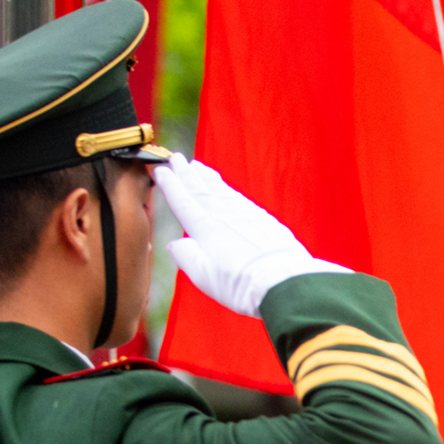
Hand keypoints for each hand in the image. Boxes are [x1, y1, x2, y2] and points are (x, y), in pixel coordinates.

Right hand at [154, 154, 347, 317]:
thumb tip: (175, 244)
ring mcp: (246, 215)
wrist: (284, 281)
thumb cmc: (241, 284)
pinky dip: (229, 189)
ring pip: (221, 190)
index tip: (159, 170)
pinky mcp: (264, 220)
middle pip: (201, 189)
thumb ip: (186, 256)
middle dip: (186, 173)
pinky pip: (240, 198)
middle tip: (176, 159)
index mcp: (204, 227)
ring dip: (207, 177)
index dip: (170, 184)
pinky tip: (227, 189)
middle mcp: (224, 216)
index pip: (182, 200)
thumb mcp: (203, 276)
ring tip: (197, 166)